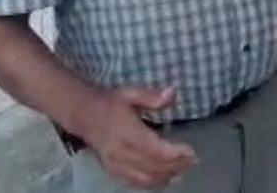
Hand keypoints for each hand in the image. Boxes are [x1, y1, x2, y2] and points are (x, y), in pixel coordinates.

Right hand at [74, 86, 197, 189]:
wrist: (83, 115)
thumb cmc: (109, 103)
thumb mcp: (130, 93)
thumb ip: (151, 96)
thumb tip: (172, 93)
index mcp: (126, 132)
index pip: (154, 149)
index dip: (174, 153)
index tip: (191, 151)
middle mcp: (121, 152)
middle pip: (153, 166)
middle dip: (176, 165)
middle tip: (193, 159)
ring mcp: (116, 164)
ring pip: (145, 179)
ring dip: (167, 176)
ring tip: (184, 168)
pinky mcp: (113, 171)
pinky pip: (135, 183)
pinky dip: (153, 184)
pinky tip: (167, 179)